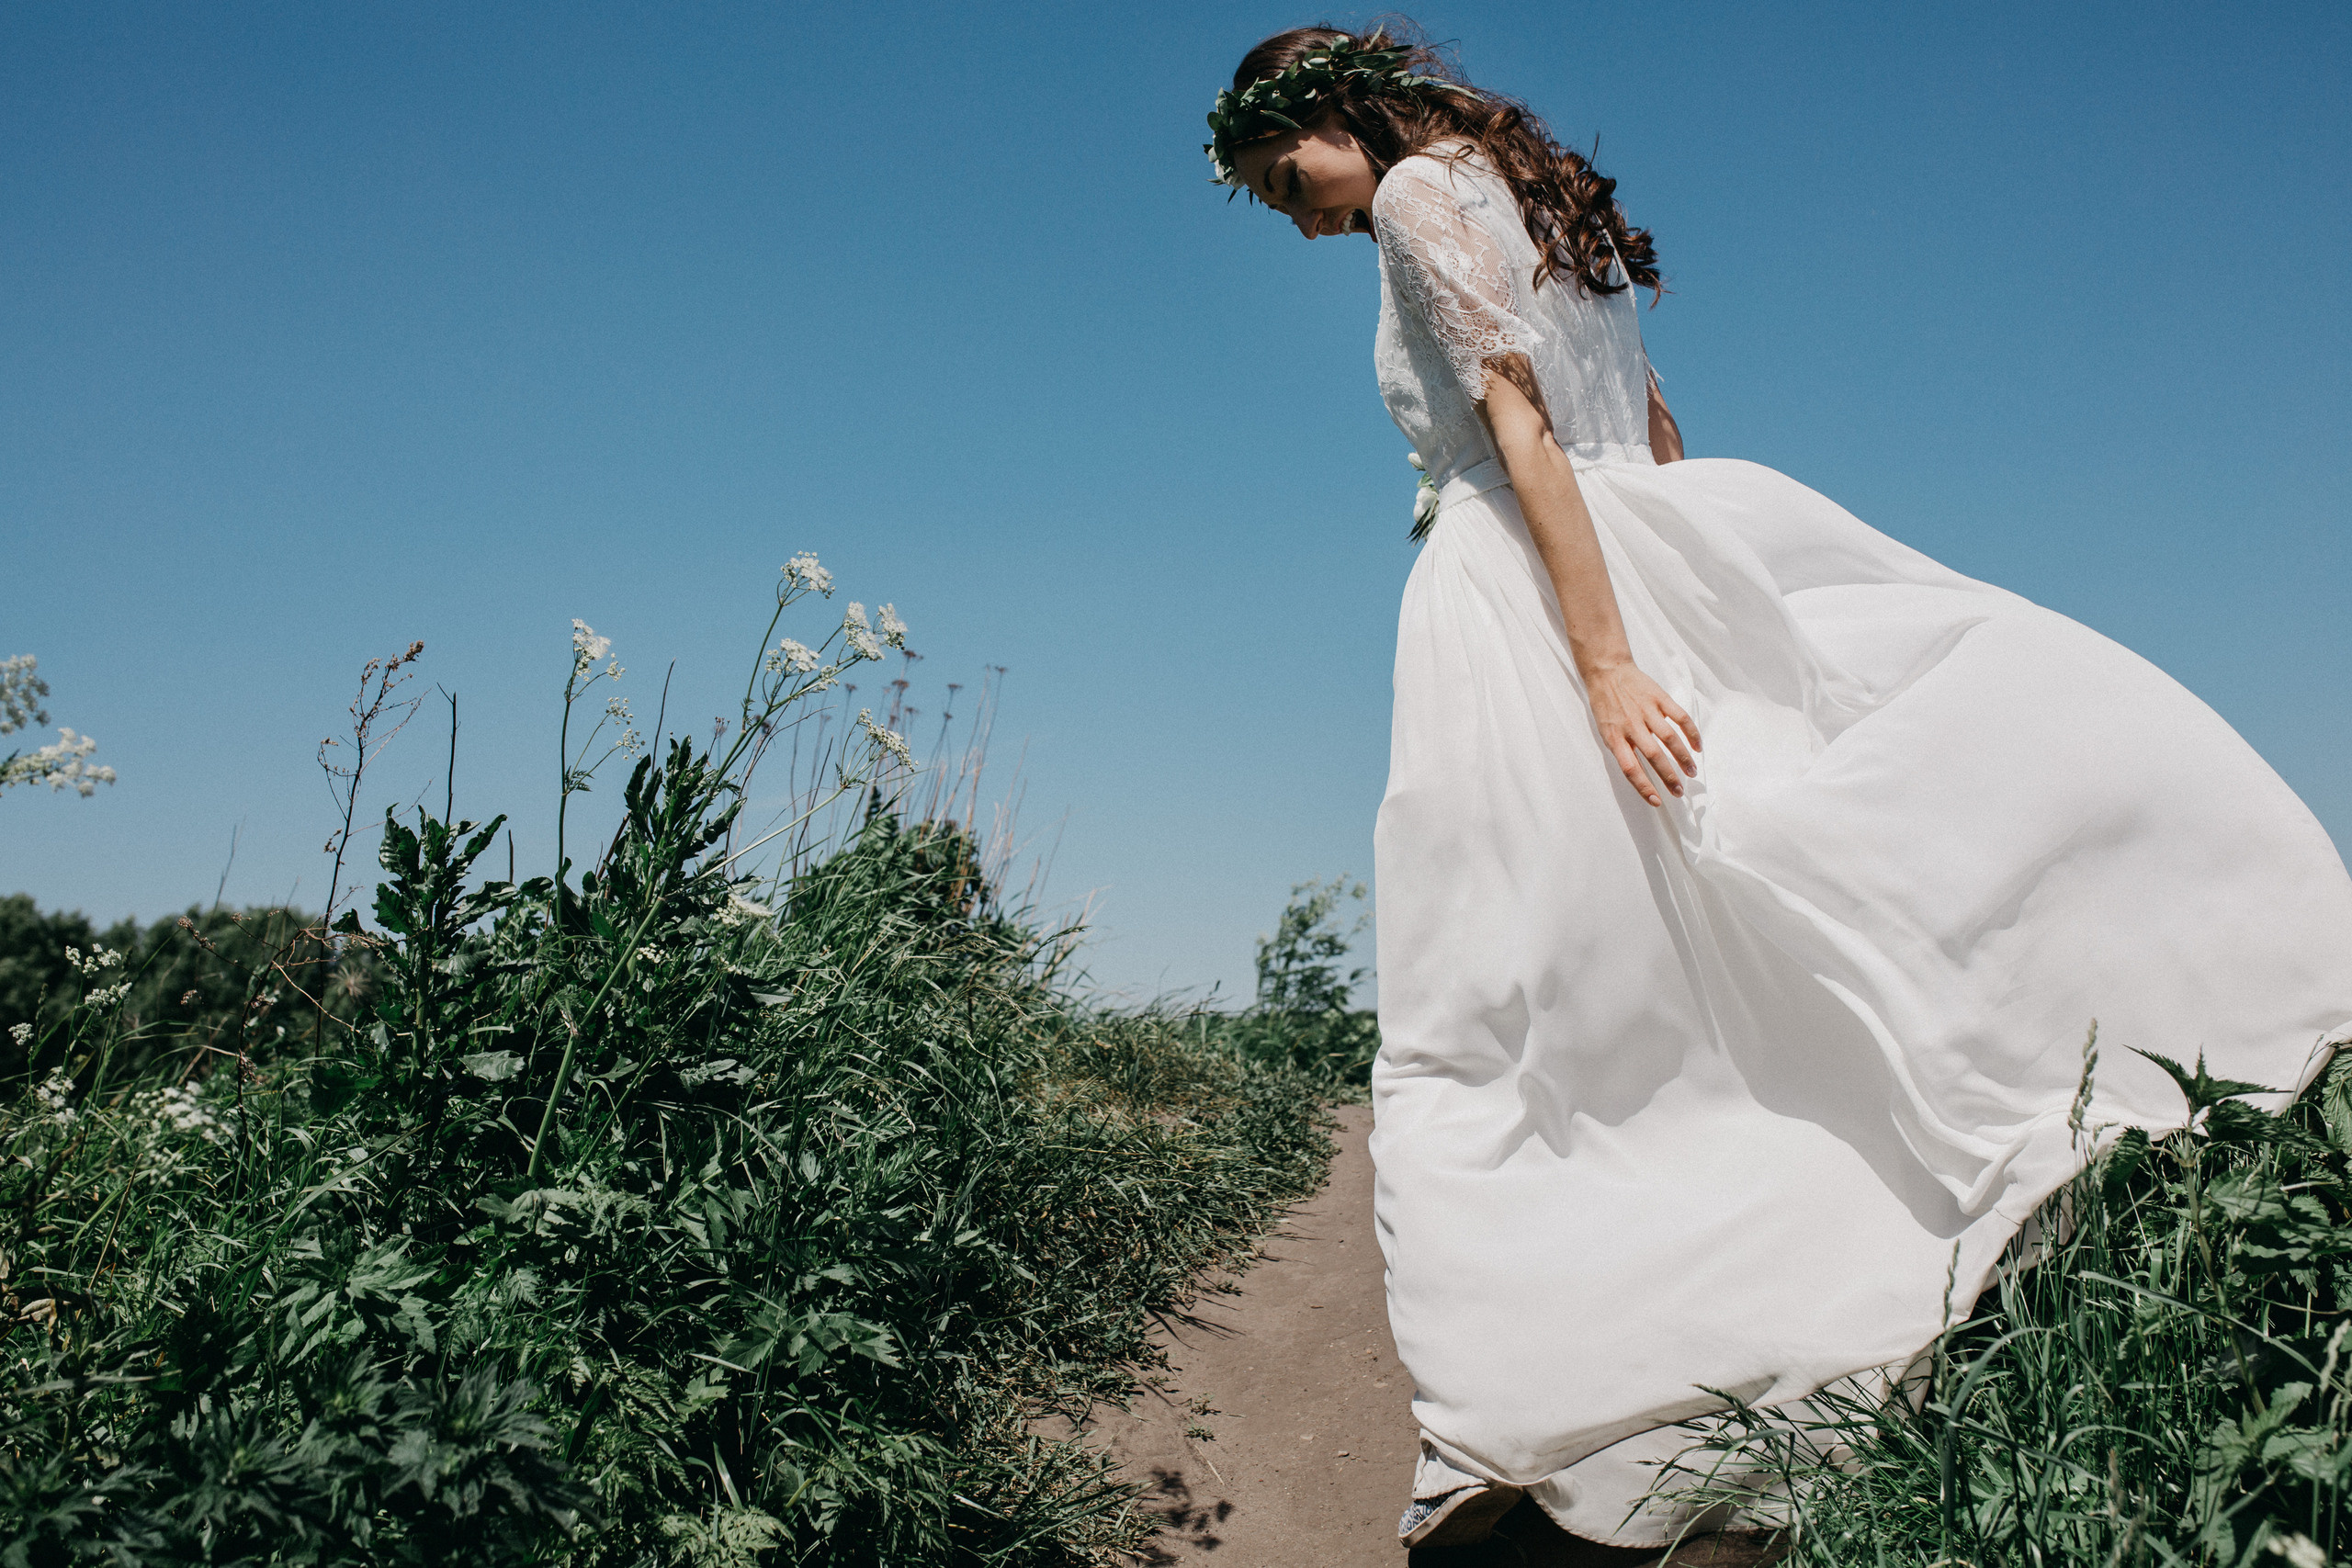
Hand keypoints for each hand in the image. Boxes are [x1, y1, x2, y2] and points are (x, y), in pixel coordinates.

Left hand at [1583, 661, 1700, 806]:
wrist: (1607, 672)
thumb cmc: (1605, 705)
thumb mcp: (1605, 730)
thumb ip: (1621, 749)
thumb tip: (1639, 774)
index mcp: (1615, 737)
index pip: (1630, 768)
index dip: (1644, 787)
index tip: (1657, 801)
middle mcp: (1631, 726)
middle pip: (1653, 756)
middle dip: (1669, 777)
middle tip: (1679, 792)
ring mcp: (1647, 711)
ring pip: (1669, 738)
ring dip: (1683, 758)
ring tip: (1692, 771)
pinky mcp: (1659, 698)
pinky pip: (1679, 717)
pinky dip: (1691, 732)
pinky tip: (1698, 746)